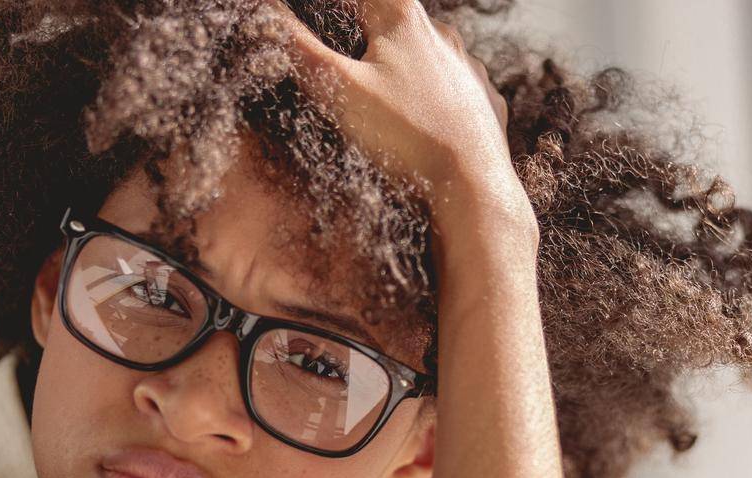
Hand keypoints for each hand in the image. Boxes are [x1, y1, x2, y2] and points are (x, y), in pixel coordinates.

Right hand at [273, 0, 529, 234]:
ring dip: (409, 65)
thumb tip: (263, 12)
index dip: (334, 8)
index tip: (320, 24)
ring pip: (432, 54)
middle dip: (370, 34)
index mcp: (403, 19)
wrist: (474, 186)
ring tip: (389, 96)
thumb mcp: (338, 89)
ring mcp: (471, 70)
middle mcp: (444, 35)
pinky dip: (441, 98)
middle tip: (349, 61)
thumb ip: (297, 47)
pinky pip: (460, 90)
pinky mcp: (487, 103)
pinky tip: (429, 119)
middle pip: (396, 20)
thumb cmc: (405, 136)